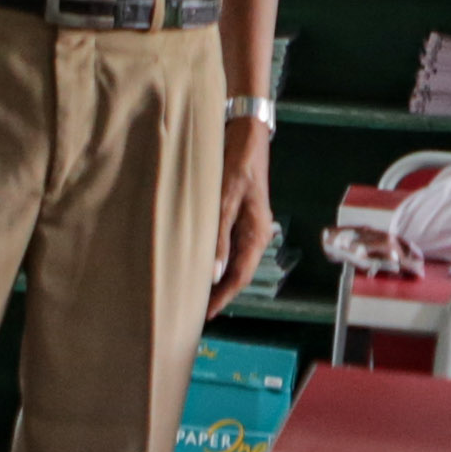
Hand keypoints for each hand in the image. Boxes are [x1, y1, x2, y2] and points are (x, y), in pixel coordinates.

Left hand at [207, 119, 270, 315]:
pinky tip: (199, 264)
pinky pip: (226, 247)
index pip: (240, 276)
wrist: (247, 135)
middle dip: (219, 293)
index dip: (223, 297)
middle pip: (237, 273)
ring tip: (193, 292)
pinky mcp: (238, 218)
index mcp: (257, 234)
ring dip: (215, 278)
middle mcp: (255, 235)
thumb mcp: (226, 199)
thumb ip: (220, 236)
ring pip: (231, 261)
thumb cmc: (238, 163)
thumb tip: (215, 273)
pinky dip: (214, 260)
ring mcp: (247, 227)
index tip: (206, 315)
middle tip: (194, 310)